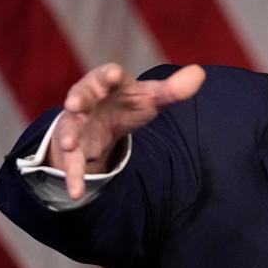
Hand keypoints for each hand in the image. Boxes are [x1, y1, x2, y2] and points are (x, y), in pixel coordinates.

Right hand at [49, 63, 204, 198]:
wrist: (105, 119)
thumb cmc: (129, 101)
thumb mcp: (152, 97)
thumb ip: (173, 90)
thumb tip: (199, 74)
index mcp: (109, 82)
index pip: (109, 74)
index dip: (111, 75)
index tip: (114, 75)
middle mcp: (88, 98)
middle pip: (81, 95)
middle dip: (78, 99)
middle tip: (73, 103)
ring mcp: (77, 122)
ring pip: (70, 127)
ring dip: (68, 135)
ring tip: (68, 145)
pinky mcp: (74, 145)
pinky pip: (72, 161)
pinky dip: (74, 176)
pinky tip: (77, 193)